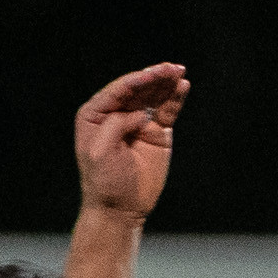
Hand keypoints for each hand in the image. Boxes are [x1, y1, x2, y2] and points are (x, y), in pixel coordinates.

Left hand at [73, 62, 187, 222]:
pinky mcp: (157, 133)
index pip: (118, 91)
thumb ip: (114, 125)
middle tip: (172, 68)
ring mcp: (138, 122)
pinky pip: (166, 111)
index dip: (136, 81)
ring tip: (179, 73)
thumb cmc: (104, 182)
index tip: (152, 75)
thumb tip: (139, 115)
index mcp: (95, 114)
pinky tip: (182, 87)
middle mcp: (116, 114)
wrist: (120, 209)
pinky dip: (174, 99)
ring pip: (154, 96)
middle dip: (154, 77)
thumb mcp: (99, 152)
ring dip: (166, 83)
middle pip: (138, 89)